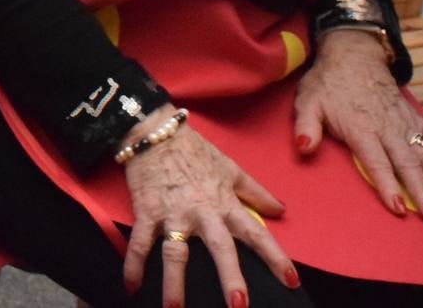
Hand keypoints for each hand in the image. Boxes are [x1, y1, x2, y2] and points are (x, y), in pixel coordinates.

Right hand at [121, 107, 294, 306]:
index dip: (274, 257)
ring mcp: (172, 213)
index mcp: (225, 203)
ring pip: (175, 252)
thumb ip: (255, 192)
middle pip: (220, 249)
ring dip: (174, 282)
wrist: (153, 131)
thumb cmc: (194, 150)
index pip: (255, 233)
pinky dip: (133, 265)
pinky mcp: (146, 212)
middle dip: (230, 277)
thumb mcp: (230, 168)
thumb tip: (280, 210)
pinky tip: (132, 287)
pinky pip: (139, 243)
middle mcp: (202, 212)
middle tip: (239, 306)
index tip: (291, 280)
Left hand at [294, 28, 422, 220]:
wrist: (352, 56)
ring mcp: (404, 123)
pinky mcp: (415, 118)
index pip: (376, 162)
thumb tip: (303, 148)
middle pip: (407, 163)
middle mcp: (387, 128)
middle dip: (421, 190)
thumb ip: (305, 126)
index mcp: (361, 128)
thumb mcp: (308, 101)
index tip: (398, 208)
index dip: (387, 185)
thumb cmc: (327, 83)